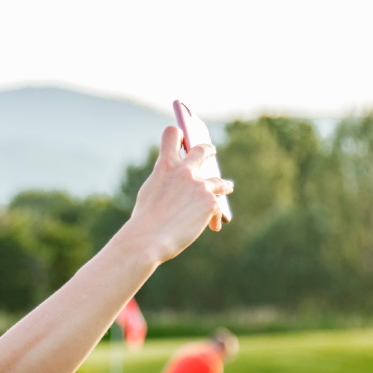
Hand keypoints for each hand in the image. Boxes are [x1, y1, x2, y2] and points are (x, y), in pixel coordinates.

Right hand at [120, 126, 232, 264]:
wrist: (149, 239)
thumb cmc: (145, 220)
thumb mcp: (150, 192)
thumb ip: (166, 181)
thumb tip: (182, 186)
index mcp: (165, 165)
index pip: (172, 134)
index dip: (177, 133)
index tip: (181, 134)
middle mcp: (184, 170)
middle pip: (202, 150)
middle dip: (207, 150)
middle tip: (211, 151)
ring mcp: (200, 185)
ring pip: (219, 182)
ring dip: (224, 185)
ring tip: (227, 186)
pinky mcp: (210, 202)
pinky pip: (218, 208)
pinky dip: (215, 218)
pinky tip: (214, 226)